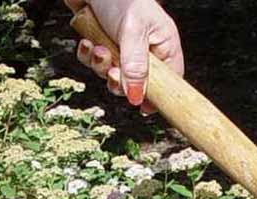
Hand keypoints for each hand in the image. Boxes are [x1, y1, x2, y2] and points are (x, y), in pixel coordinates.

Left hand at [63, 0, 183, 113]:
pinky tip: (88, 42)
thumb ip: (135, 66)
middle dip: (119, 81)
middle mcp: (146, 50)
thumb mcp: (132, 32)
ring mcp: (123, 49)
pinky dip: (89, 56)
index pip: (169, 82)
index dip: (156, 97)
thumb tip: (137, 97)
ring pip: (112, 75)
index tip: (143, 108)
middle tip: (112, 71)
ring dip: (101, 66)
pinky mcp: (103, 44)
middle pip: (137, 84)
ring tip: (99, 48)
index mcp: (164, 46)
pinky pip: (95, 63)